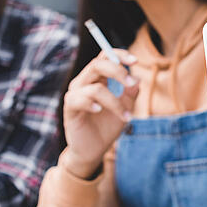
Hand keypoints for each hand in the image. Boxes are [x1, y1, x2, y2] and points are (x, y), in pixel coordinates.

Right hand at [62, 50, 138, 178]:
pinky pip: (79, 100)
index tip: (136, 61)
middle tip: (132, 83)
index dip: (119, 55)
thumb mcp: (124, 108)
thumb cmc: (106, 128)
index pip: (104, 57)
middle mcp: (83, 82)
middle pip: (98, 64)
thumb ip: (130, 93)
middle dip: (118, 71)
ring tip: (126, 118)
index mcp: (96, 78)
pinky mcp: (69, 108)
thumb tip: (137, 79)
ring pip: (96, 88)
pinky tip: (99, 111)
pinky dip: (92, 104)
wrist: (93, 151)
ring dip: (114, 102)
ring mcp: (75, 94)